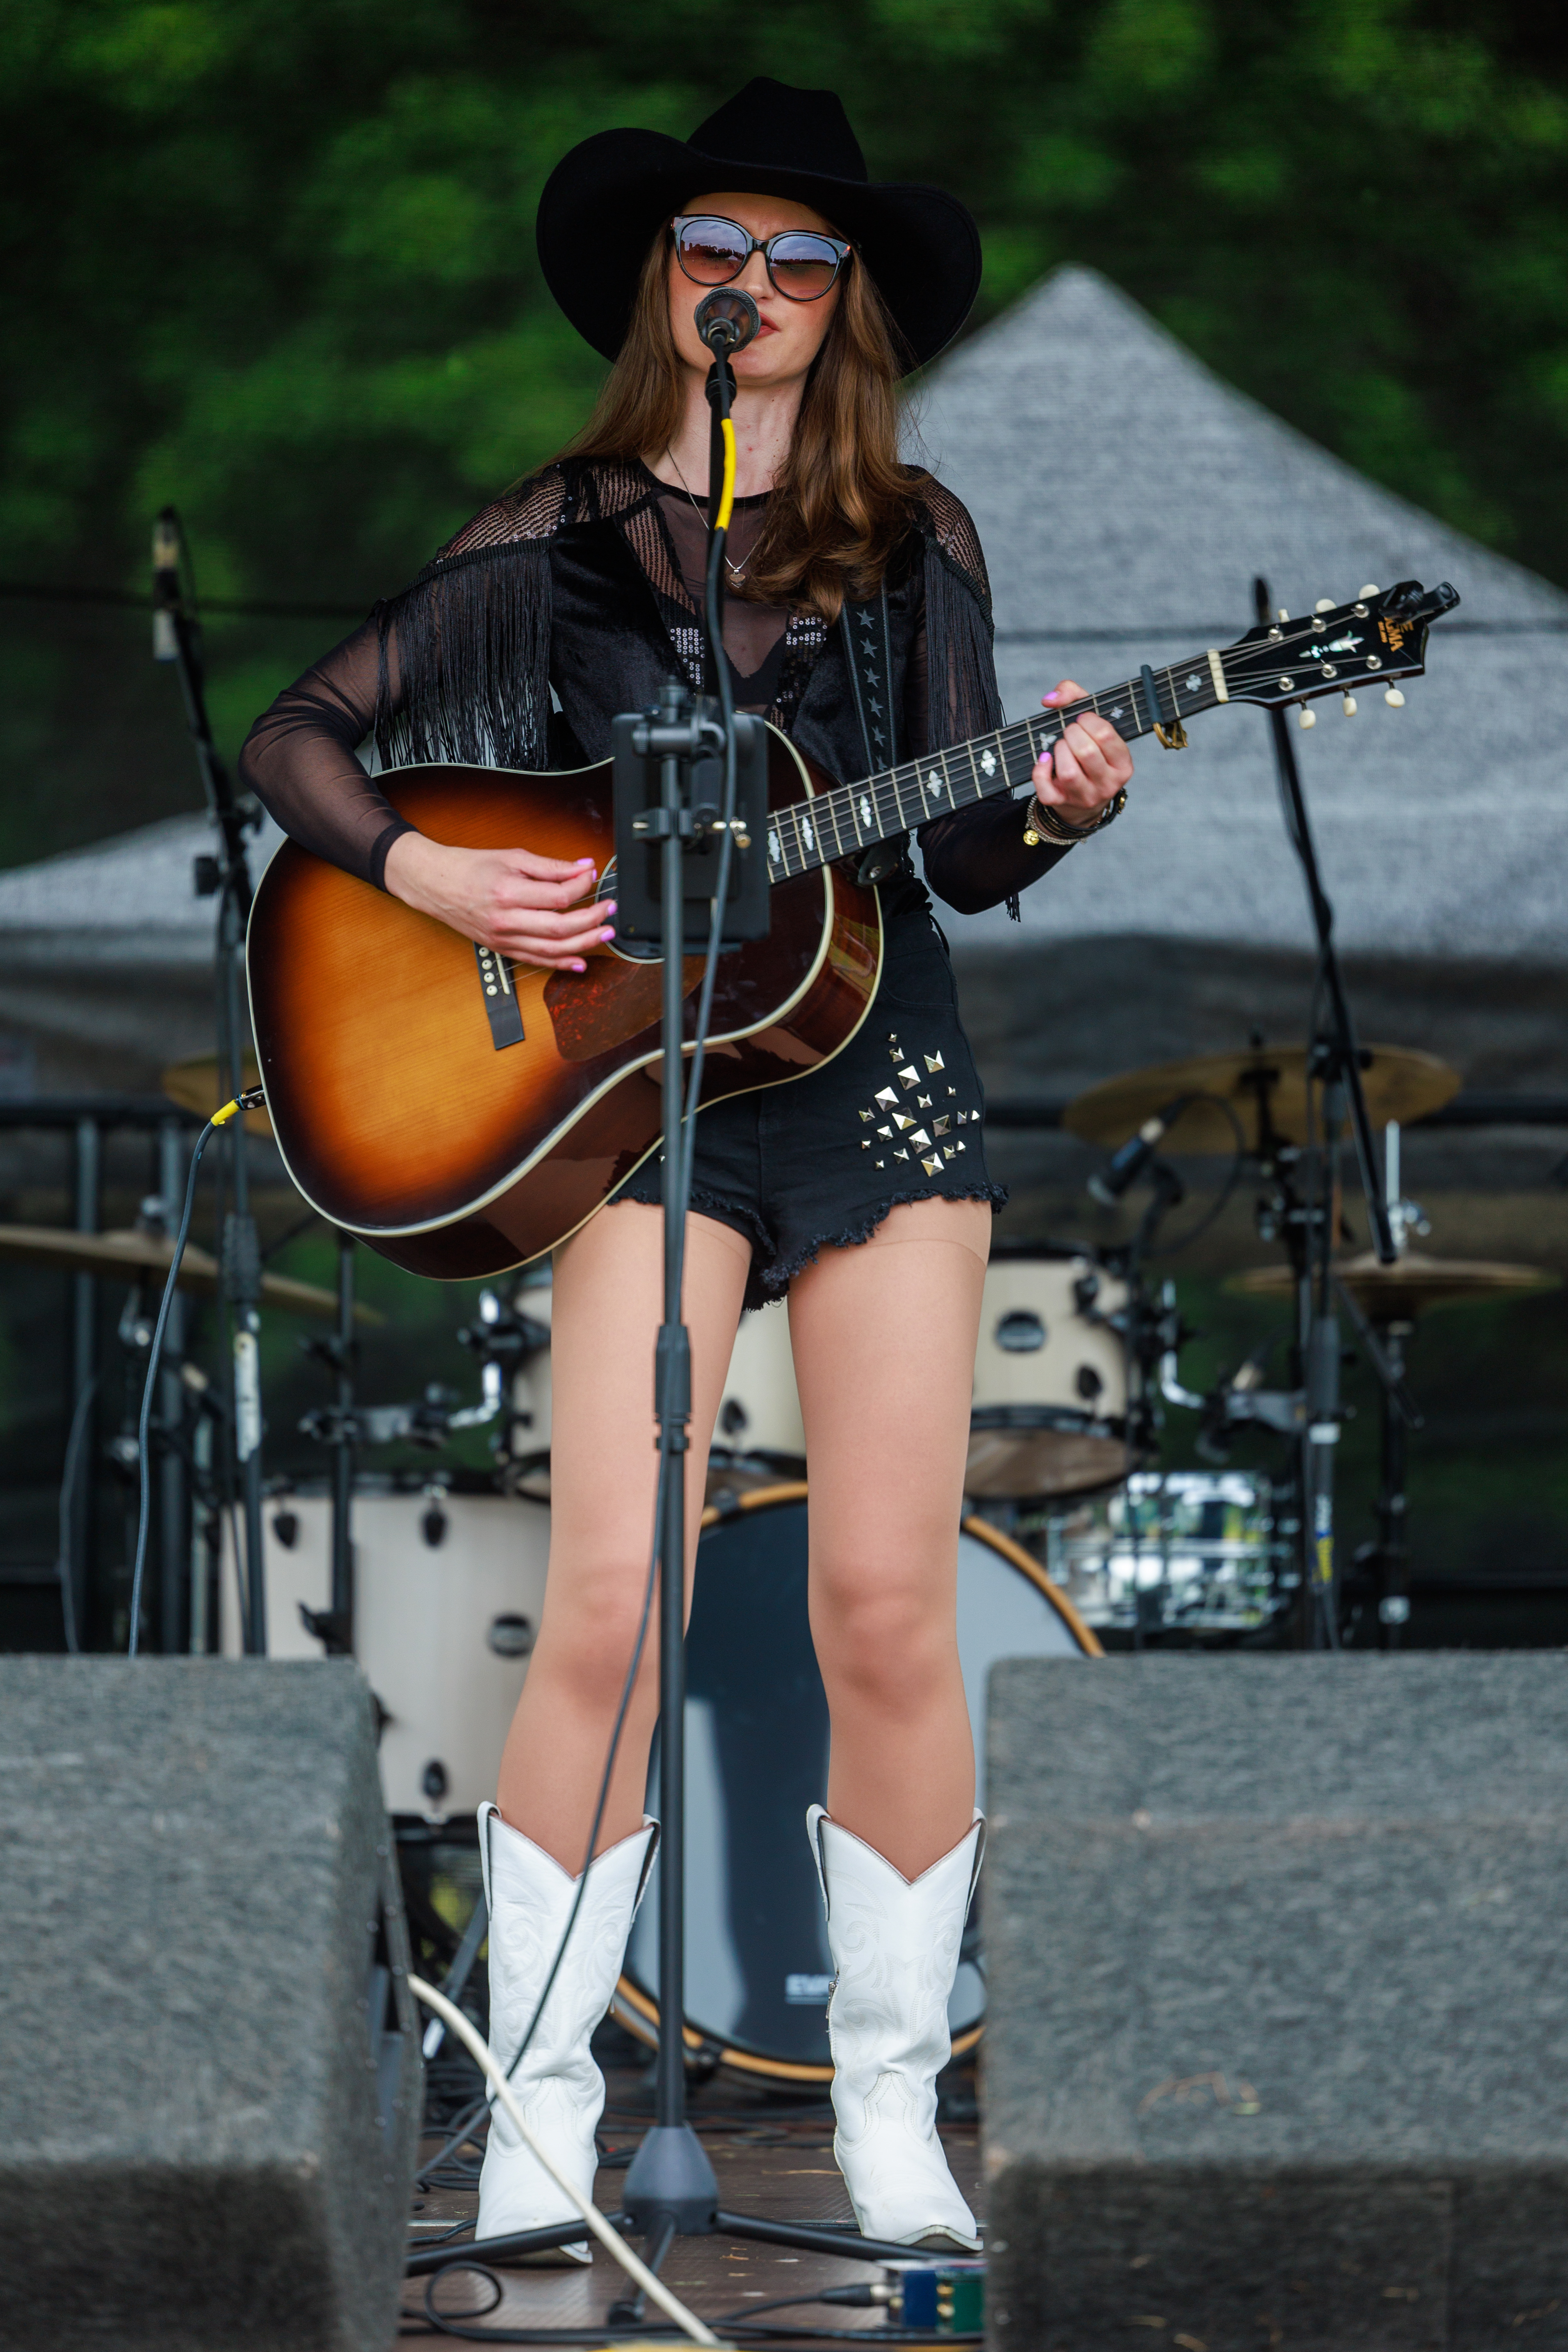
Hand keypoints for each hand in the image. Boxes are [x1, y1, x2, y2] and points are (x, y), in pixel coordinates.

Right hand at [382, 834, 613, 972]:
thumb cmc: (470, 868)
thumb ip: (550, 866)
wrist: (435, 885)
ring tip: (605, 935)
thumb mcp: (512, 857)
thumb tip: (583, 867)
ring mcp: (504, 939)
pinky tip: (580, 960)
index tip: (592, 876)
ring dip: (584, 944)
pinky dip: (561, 963)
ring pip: (552, 949)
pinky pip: (536, 960)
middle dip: (592, 920)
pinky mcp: (502, 949)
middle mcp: (506, 920)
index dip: (582, 886)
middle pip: (560, 927)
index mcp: (508, 892)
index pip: (559, 896)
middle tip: (610, 910)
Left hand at [1030, 678, 1133, 828]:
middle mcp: (1108, 783)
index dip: (1088, 720)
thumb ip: (1075, 696)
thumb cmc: (1089, 753)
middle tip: (1069, 732)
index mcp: (1122, 764)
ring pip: (1068, 772)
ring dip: (1059, 750)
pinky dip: (1040, 771)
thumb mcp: (1092, 724)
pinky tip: (1045, 759)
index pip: (1106, 735)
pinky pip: (1046, 789)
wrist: (1082, 800)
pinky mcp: (1062, 804)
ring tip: (1060, 745)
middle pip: (1087, 752)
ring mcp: (1085, 796)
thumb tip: (1051, 699)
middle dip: (1072, 734)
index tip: (1082, 719)